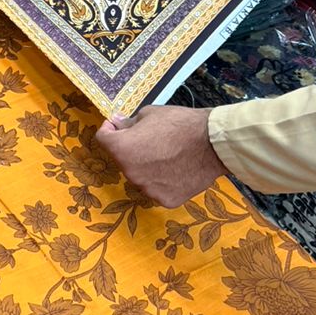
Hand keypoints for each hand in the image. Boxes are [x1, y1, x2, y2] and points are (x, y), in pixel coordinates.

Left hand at [95, 105, 226, 208]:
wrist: (213, 144)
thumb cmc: (180, 124)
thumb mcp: (149, 114)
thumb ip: (128, 123)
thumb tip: (116, 124)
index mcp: (122, 150)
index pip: (102, 139)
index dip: (109, 130)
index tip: (117, 126)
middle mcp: (130, 173)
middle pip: (122, 159)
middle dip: (129, 148)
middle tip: (148, 138)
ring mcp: (148, 190)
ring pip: (139, 175)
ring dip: (145, 165)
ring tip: (166, 154)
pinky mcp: (165, 200)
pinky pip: (156, 187)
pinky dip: (161, 179)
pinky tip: (176, 168)